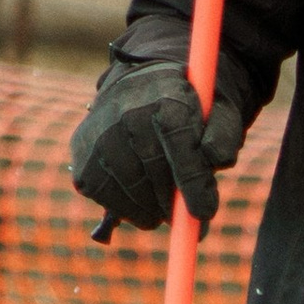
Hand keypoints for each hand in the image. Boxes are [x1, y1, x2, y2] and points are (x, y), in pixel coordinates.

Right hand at [69, 63, 245, 229]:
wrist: (142, 89)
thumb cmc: (187, 111)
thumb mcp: (217, 115)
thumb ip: (222, 137)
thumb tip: (217, 160)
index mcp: (165, 96)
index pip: (178, 143)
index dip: (193, 183)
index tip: (203, 213)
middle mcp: (125, 112)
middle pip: (154, 174)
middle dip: (174, 203)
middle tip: (187, 215)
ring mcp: (98, 135)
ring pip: (130, 193)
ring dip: (153, 209)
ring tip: (164, 199)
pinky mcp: (81, 157)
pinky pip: (107, 199)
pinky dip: (129, 208)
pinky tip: (140, 192)